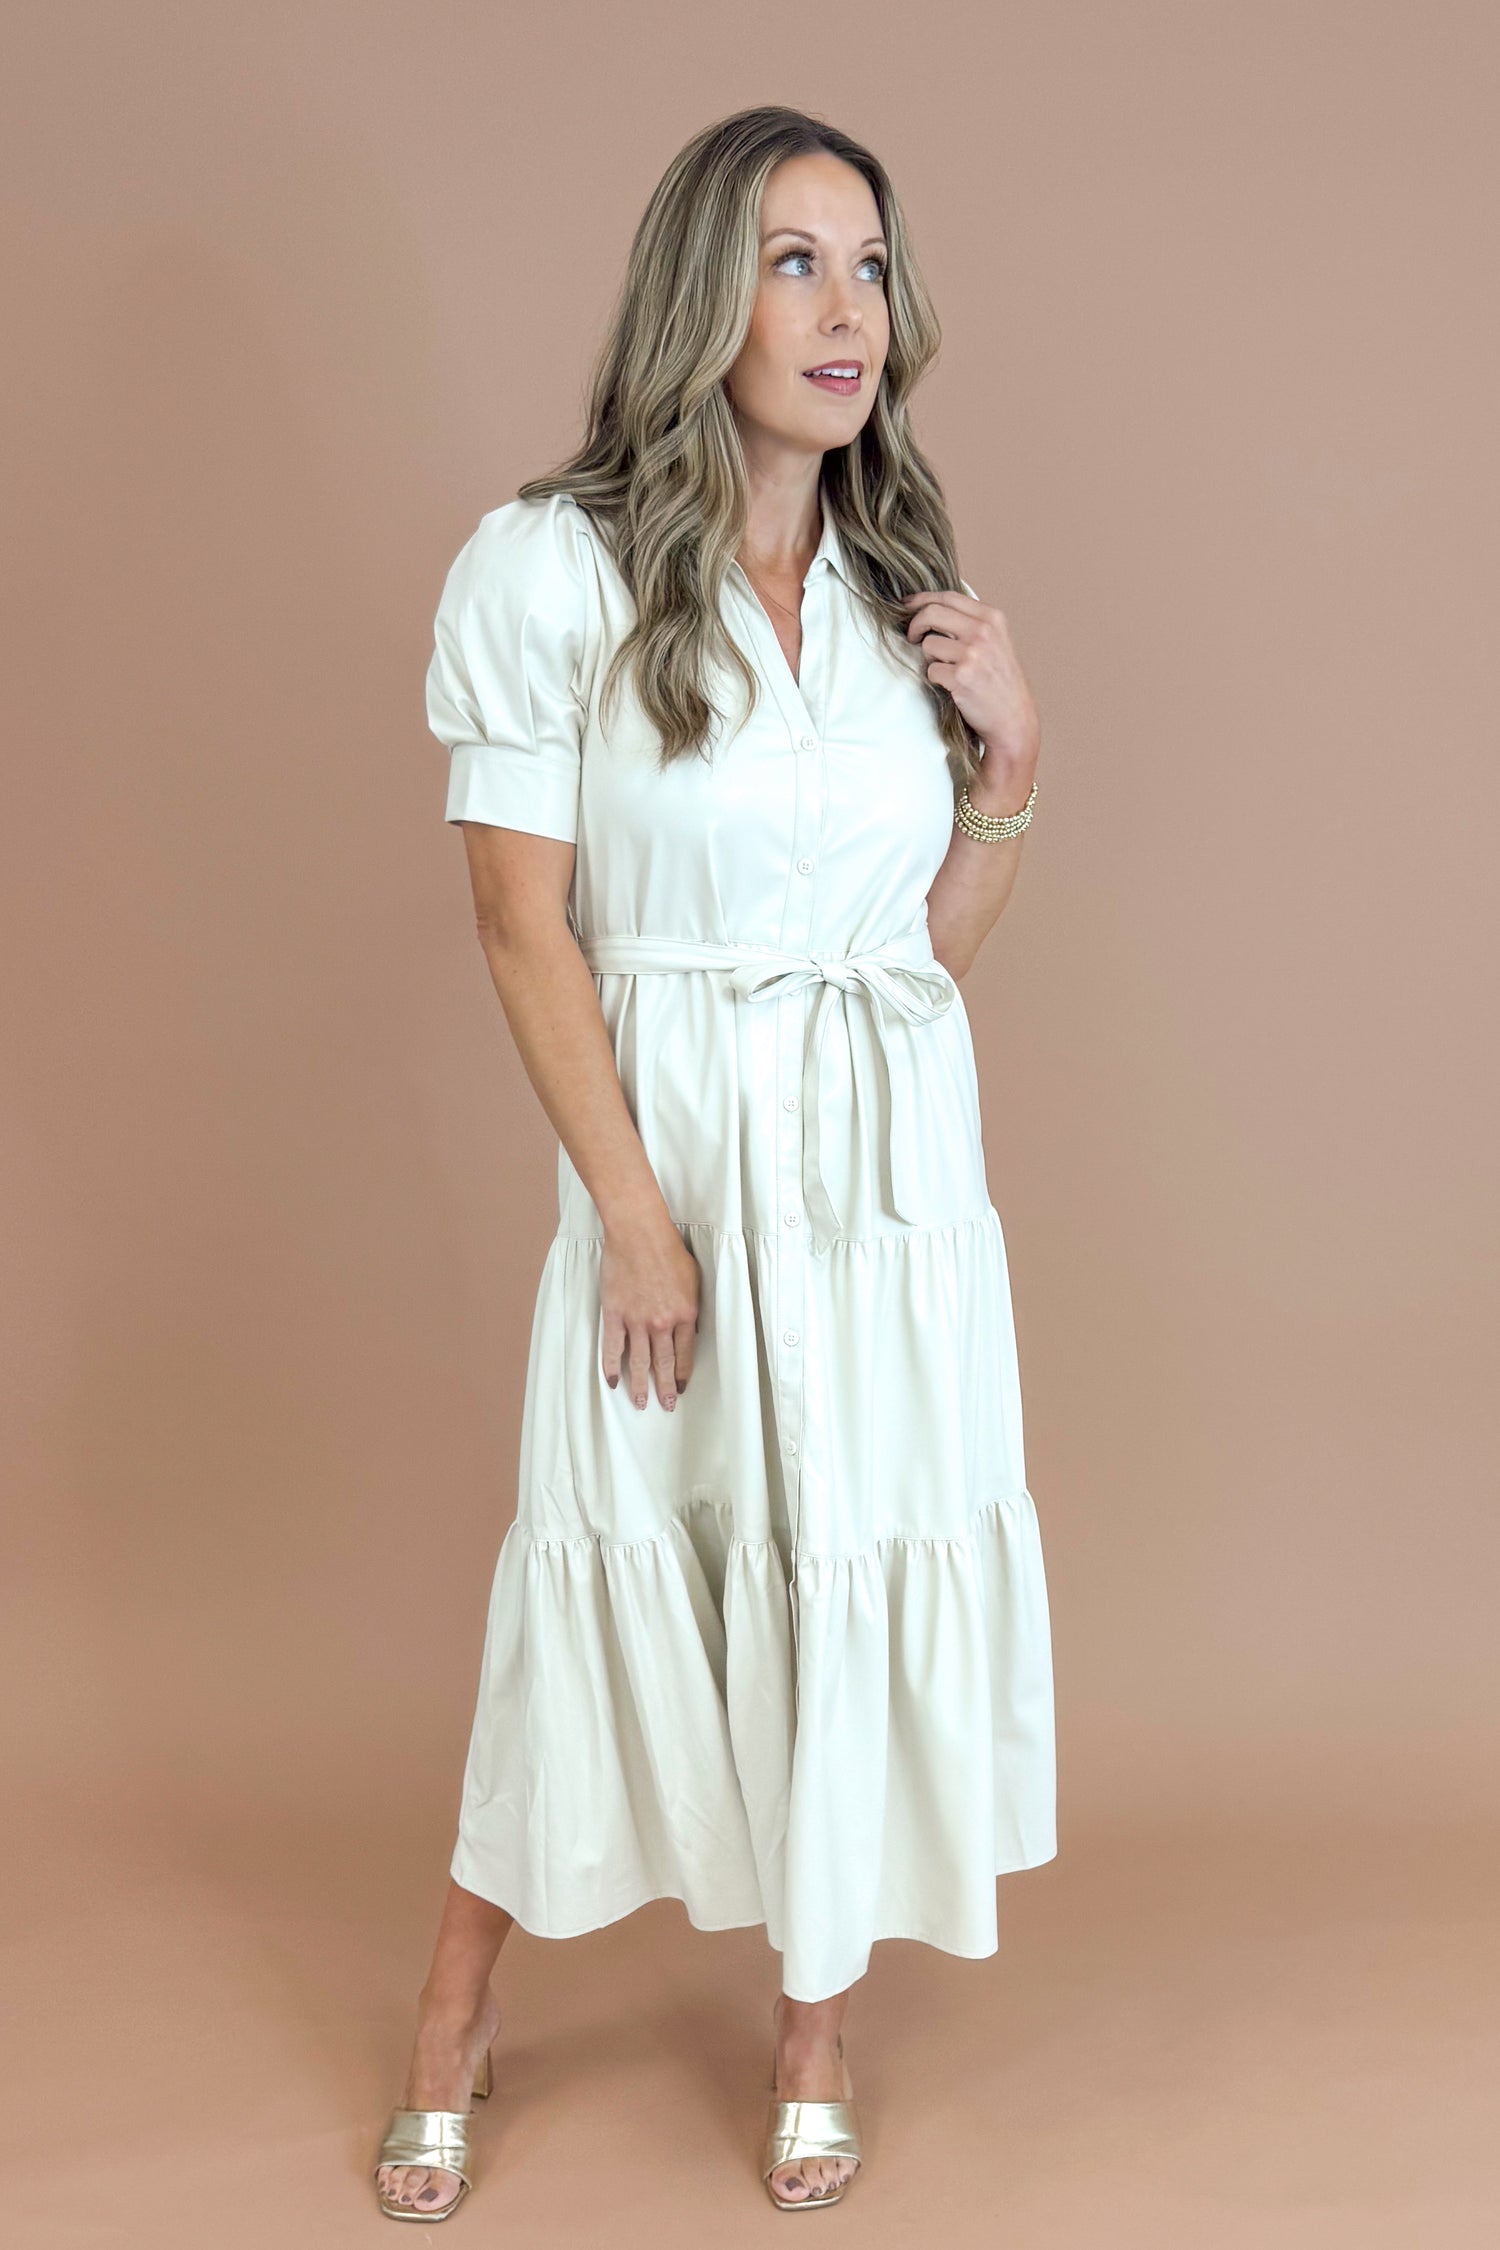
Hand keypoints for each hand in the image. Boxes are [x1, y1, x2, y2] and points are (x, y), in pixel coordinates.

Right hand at [599, 1217, 700, 1410]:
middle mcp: (662, 1323)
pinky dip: (612, 1366)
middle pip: (663, 1364)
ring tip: (640, 1403)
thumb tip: (689, 1326)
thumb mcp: (694, 1278)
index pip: (685, 1354)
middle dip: (664, 1388)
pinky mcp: (615, 1314)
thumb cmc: (668, 1249)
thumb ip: (690, 1306)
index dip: (681, 1374)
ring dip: (640, 1385)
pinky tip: (612, 1381)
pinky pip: (613, 1347)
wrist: (639, 1233)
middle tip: (665, 1406)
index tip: (679, 1388)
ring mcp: (637, 1320)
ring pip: (639, 1361)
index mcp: (685, 1314)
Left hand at [899, 588, 1040, 793]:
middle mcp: (984, 631)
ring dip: (930, 659)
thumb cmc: (1000, 683)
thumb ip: (970, 623)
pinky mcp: (961, 676)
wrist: (1013, 719)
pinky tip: (952, 687)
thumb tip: (930, 609)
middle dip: (914, 625)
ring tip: (947, 670)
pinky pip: (930, 670)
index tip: (907, 607)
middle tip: (911, 637)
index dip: (921, 600)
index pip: (947, 597)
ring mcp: (973, 653)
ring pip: (928, 644)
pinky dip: (935, 679)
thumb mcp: (995, 642)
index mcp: (992, 618)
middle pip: (931, 613)